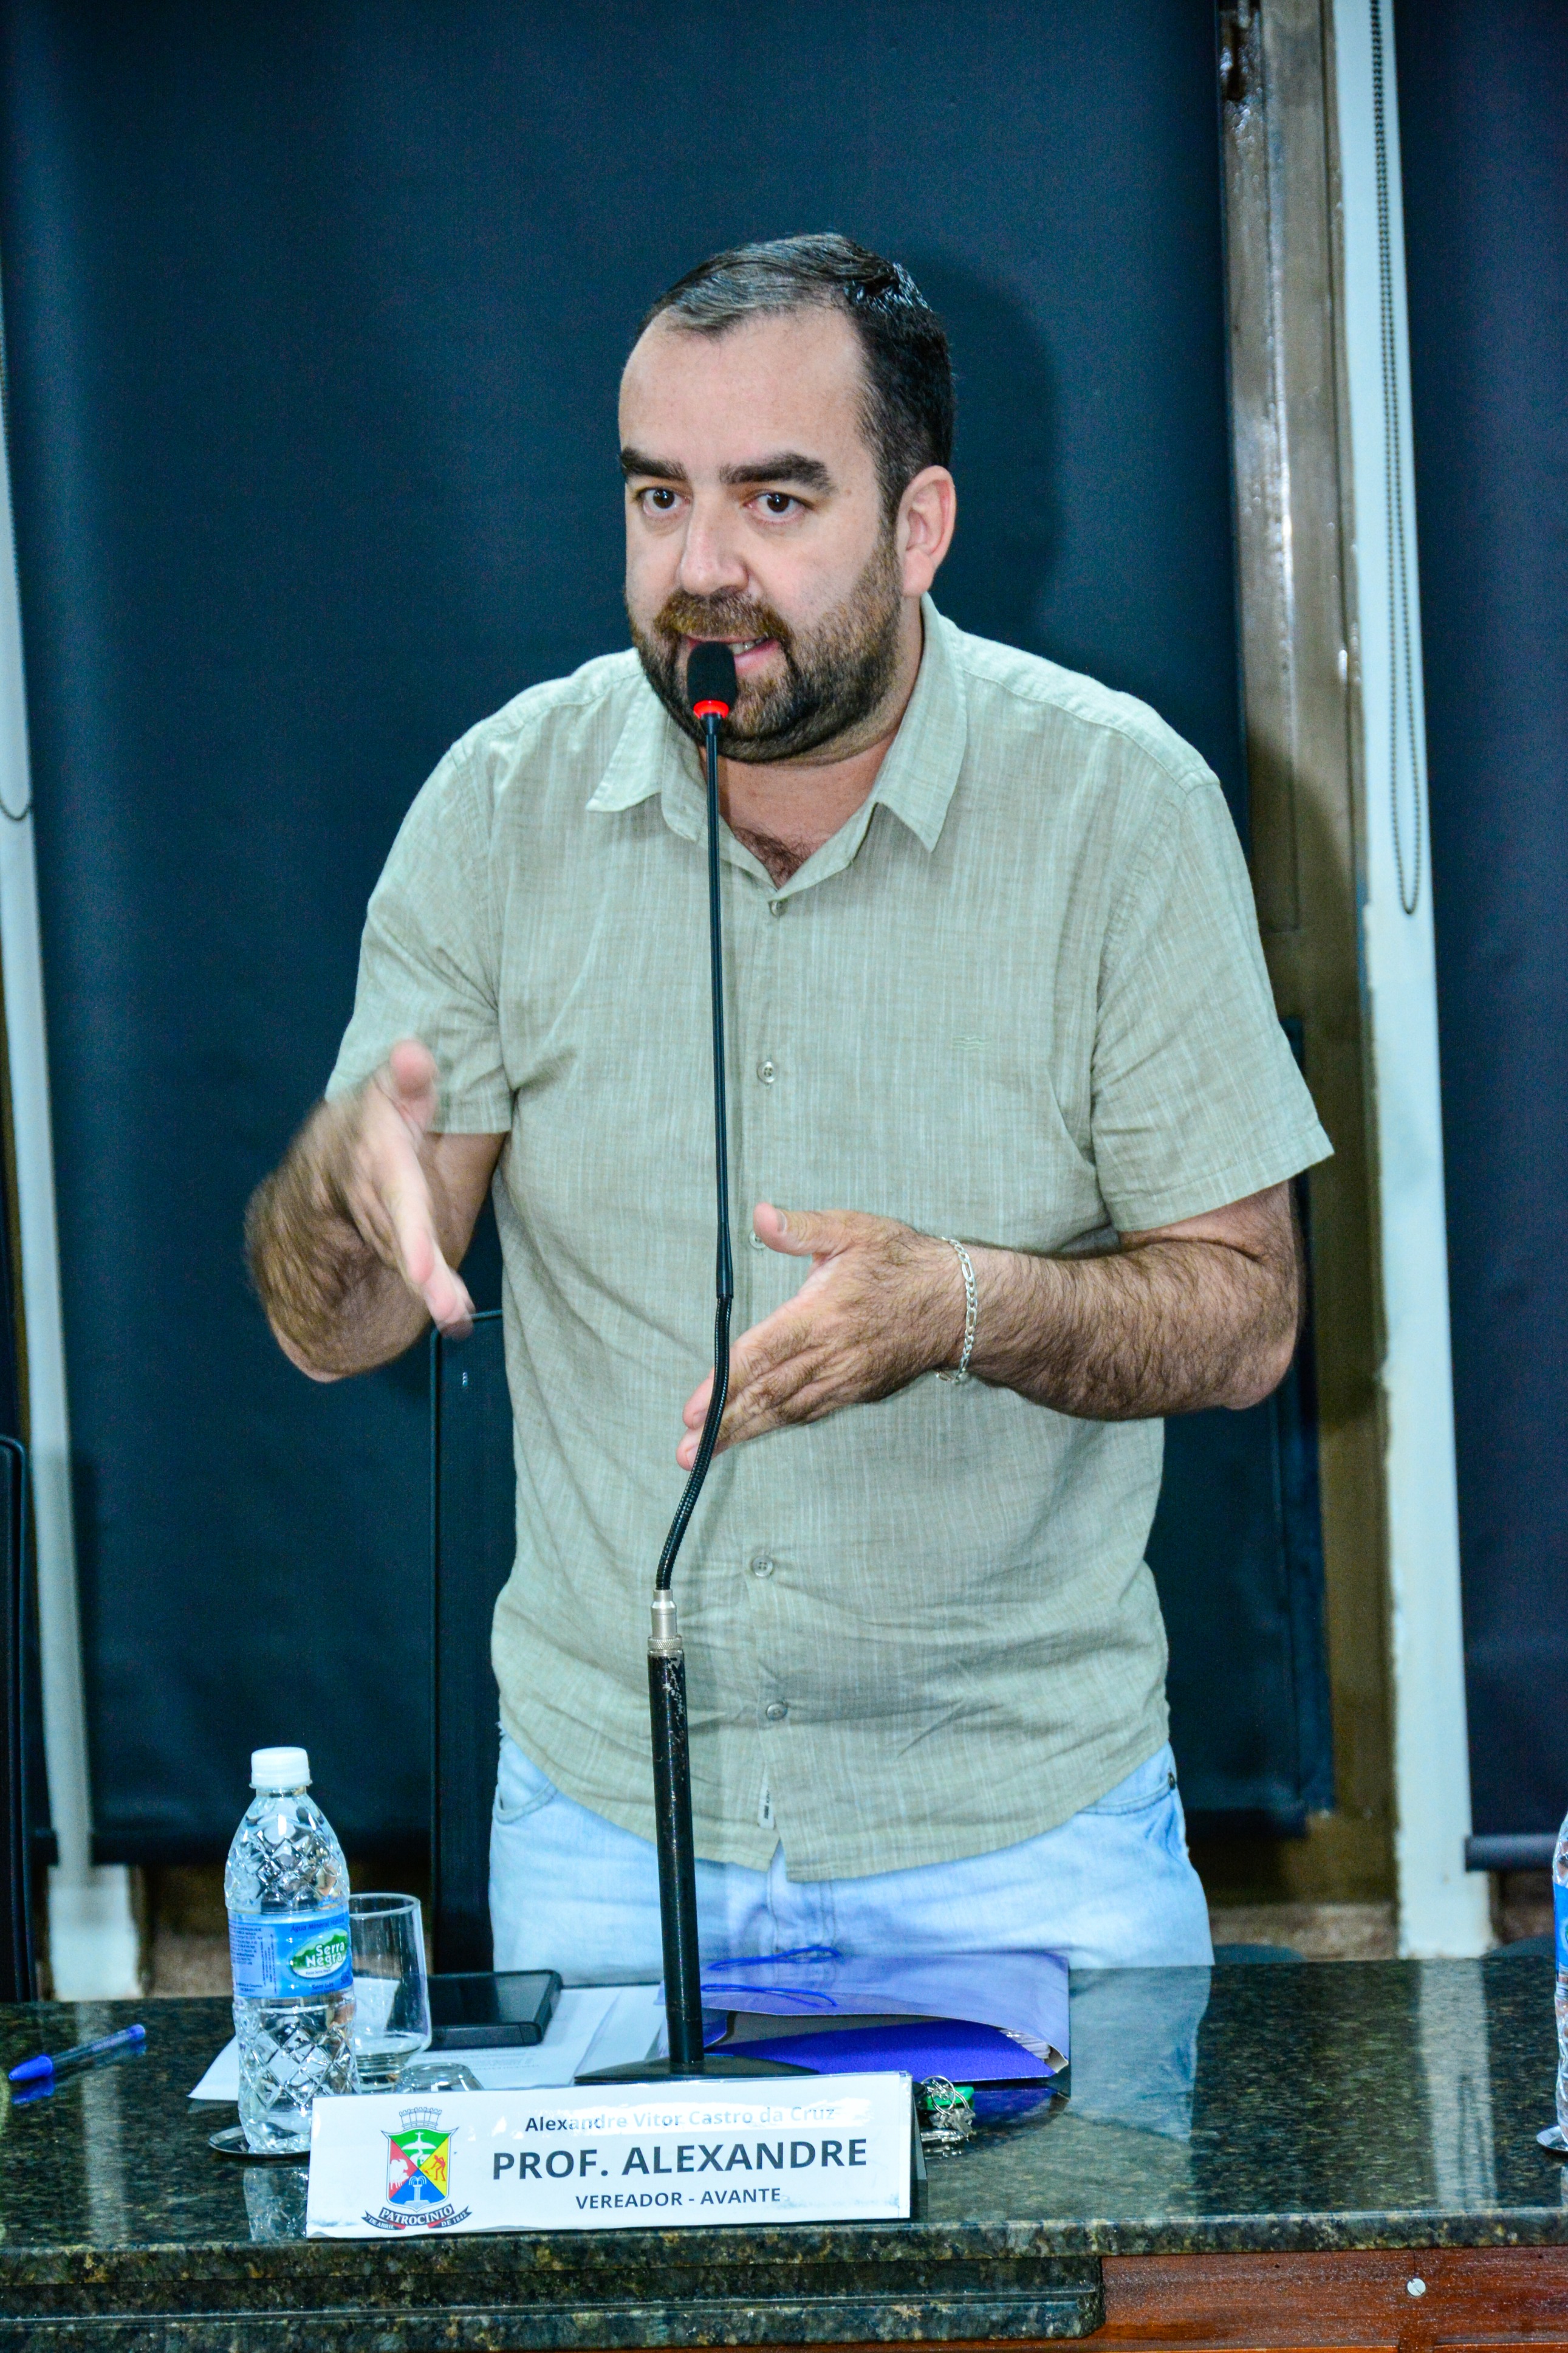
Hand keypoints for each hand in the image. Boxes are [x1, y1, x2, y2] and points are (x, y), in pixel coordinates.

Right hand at [330, 1039, 474, 1335]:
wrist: (332, 1156)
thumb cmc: (378, 1117)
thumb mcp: (389, 1091)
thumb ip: (407, 1077)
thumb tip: (413, 1050)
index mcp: (382, 1165)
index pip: (398, 1201)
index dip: (410, 1235)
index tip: (423, 1267)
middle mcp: (379, 1206)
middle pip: (403, 1245)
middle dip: (424, 1277)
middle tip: (446, 1307)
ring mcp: (386, 1231)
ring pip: (409, 1267)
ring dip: (434, 1294)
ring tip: (455, 1316)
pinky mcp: (400, 1247)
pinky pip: (419, 1274)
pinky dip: (438, 1297)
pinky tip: (460, 1320)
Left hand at [677, 1204, 966, 1465]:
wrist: (959, 1304)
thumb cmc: (902, 1261)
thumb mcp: (853, 1230)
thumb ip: (803, 1228)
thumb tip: (760, 1216)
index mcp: (820, 1315)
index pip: (761, 1355)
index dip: (724, 1384)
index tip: (692, 1410)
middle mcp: (830, 1355)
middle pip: (767, 1395)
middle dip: (723, 1425)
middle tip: (684, 1452)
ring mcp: (844, 1379)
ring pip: (785, 1412)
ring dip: (744, 1432)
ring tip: (703, 1454)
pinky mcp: (856, 1391)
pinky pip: (808, 1413)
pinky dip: (777, 1425)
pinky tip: (751, 1433)